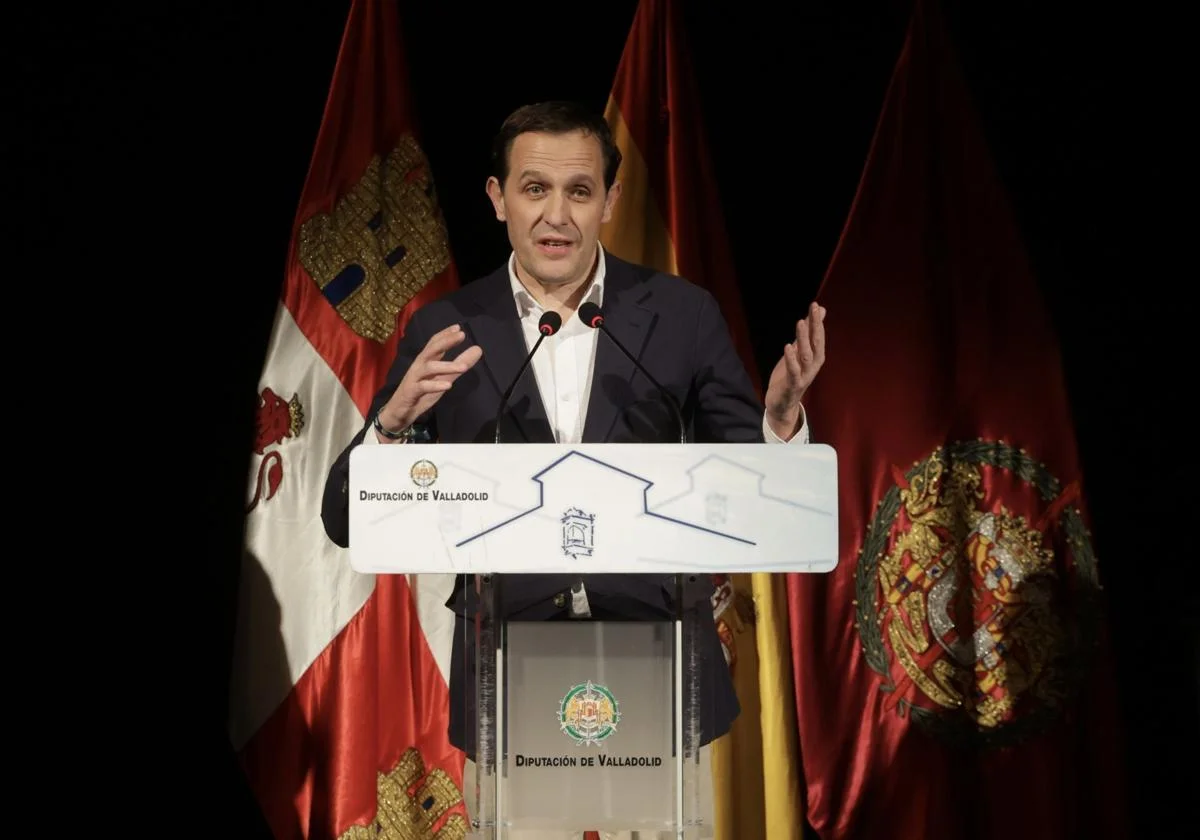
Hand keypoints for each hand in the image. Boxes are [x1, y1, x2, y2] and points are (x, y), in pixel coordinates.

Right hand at [377, 324, 482, 433]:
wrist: (399, 411)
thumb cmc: (421, 393)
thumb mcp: (444, 378)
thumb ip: (458, 364)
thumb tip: (478, 349)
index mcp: (426, 361)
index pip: (435, 343)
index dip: (445, 334)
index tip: (459, 328)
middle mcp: (419, 366)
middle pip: (431, 349)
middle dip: (446, 341)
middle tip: (462, 335)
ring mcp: (414, 378)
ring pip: (429, 367)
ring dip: (447, 366)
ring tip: (464, 367)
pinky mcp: (411, 391)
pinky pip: (423, 386)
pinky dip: (435, 385)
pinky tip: (448, 386)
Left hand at [765, 302, 825, 437]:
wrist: (782, 404)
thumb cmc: (791, 376)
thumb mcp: (799, 352)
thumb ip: (809, 334)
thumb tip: (821, 311)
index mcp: (816, 358)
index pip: (819, 336)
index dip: (817, 321)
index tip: (815, 305)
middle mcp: (813, 366)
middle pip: (816, 343)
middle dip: (815, 326)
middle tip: (814, 308)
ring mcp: (804, 376)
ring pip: (806, 355)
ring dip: (803, 339)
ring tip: (800, 323)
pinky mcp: (793, 385)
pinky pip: (794, 371)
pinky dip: (791, 359)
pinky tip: (788, 347)